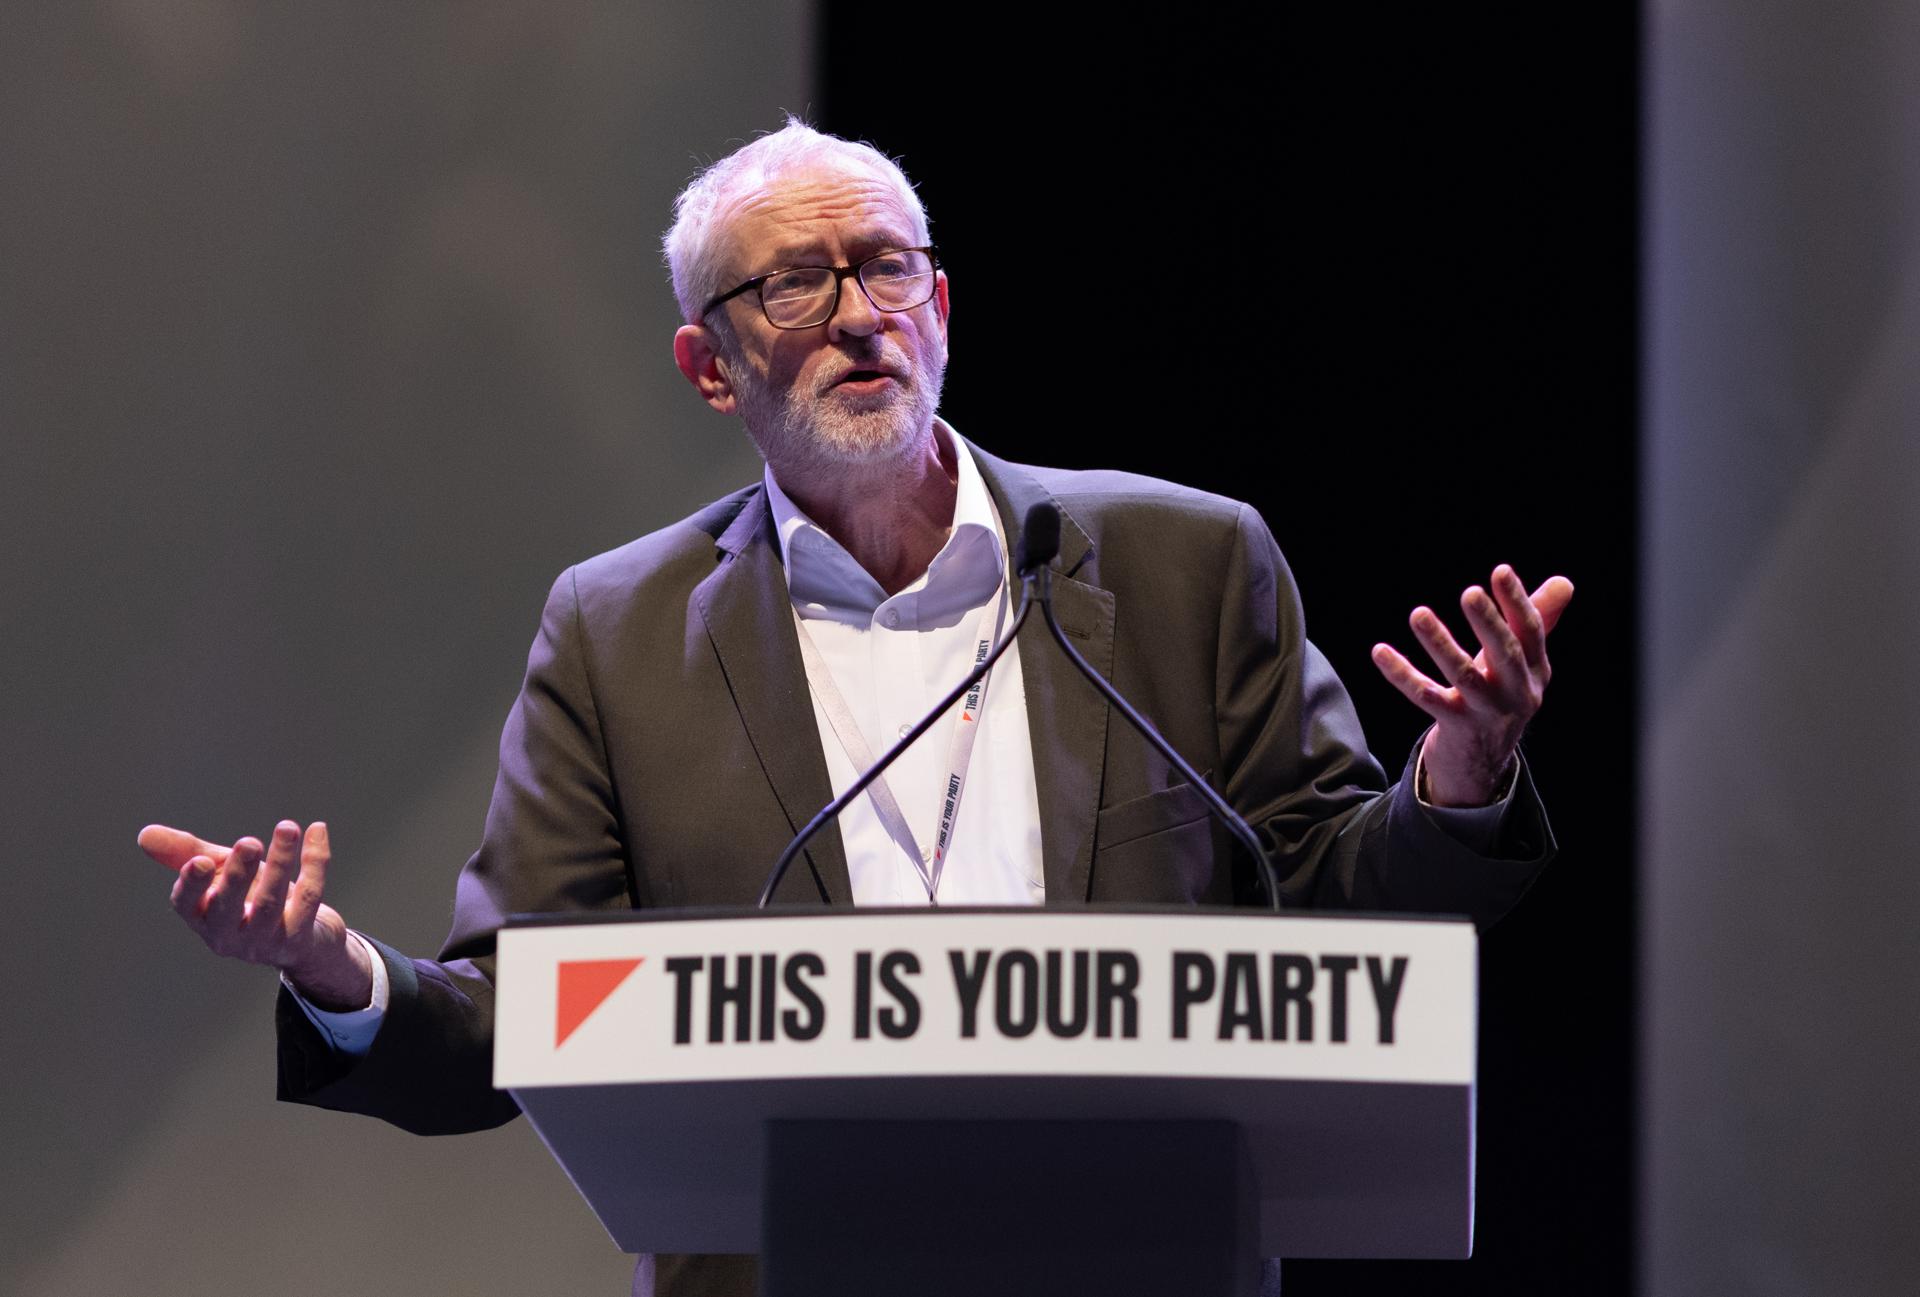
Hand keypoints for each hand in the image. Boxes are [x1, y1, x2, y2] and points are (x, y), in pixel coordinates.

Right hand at [137, 820, 372, 1010]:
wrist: (306, 939)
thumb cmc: (253, 899)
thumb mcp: (220, 874)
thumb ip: (187, 854)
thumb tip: (144, 834)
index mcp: (202, 918)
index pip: (187, 905)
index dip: (192, 884)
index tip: (200, 861)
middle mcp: (229, 935)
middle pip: (230, 907)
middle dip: (237, 874)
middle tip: (248, 842)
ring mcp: (265, 941)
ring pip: (271, 902)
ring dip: (280, 862)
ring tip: (286, 828)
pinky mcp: (300, 937)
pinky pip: (309, 897)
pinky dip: (315, 862)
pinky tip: (317, 830)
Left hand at [1369, 565, 1573, 806]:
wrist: (1482, 763)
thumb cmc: (1501, 696)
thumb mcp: (1523, 663)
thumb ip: (1539, 621)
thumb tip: (1564, 582)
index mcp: (1536, 671)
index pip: (1530, 632)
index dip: (1517, 602)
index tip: (1500, 570)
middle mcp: (1517, 693)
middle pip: (1505, 655)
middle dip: (1489, 623)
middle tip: (1469, 592)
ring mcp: (1486, 713)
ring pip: (1463, 676)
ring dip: (1440, 644)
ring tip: (1418, 613)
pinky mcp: (1455, 728)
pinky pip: (1425, 697)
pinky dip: (1402, 674)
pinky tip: (1380, 651)